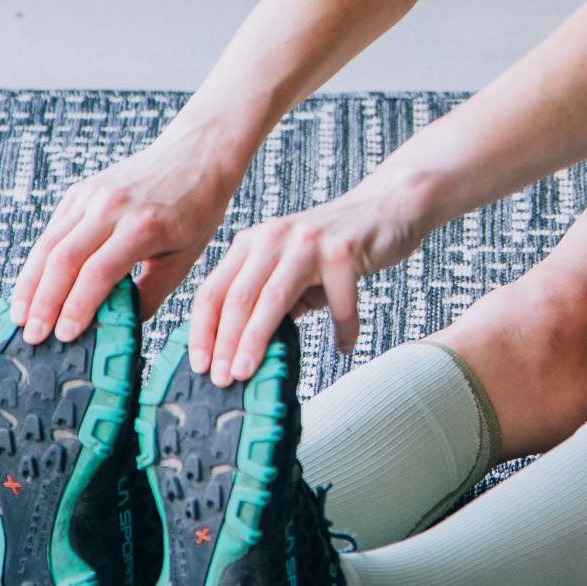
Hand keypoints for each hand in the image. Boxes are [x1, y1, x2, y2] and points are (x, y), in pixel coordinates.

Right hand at [10, 127, 244, 341]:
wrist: (196, 154)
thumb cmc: (197, 209)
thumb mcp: (185, 257)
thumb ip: (151, 293)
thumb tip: (119, 328)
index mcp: (144, 226)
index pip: (99, 271)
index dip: (78, 306)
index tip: (65, 335)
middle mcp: (112, 207)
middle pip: (63, 259)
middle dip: (43, 302)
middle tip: (32, 336)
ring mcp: (91, 195)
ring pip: (48, 244)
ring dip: (30, 284)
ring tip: (19, 317)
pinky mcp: (80, 192)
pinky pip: (52, 231)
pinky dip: (37, 262)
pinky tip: (31, 288)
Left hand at [192, 185, 429, 385]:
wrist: (387, 208)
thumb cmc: (338, 247)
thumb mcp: (293, 270)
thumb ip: (273, 301)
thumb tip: (251, 348)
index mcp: (253, 243)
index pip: (213, 290)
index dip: (202, 330)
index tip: (198, 364)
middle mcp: (274, 237)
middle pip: (237, 296)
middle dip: (225, 342)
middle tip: (221, 377)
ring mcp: (307, 241)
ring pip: (273, 298)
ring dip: (257, 340)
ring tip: (249, 371)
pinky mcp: (343, 249)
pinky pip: (339, 301)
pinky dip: (343, 328)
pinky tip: (345, 347)